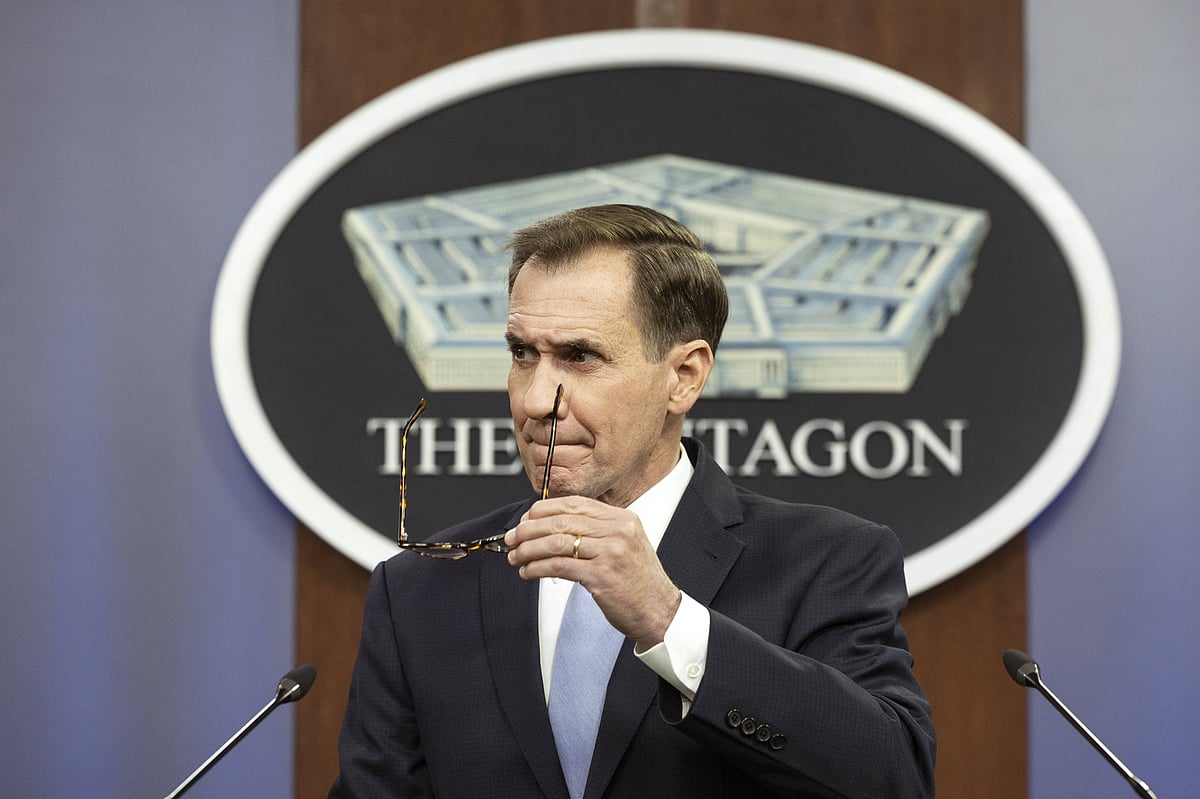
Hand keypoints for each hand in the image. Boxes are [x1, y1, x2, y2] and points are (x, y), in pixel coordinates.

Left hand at [505, 496, 680, 646]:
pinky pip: (559, 566)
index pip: (574, 504)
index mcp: (622, 518)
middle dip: (529, 529)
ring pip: (557, 542)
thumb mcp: (624, 544)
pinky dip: (537, 568)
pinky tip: (528, 572)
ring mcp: (610, 552)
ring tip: (515, 557)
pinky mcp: (601, 576)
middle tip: (512, 538)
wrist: (660, 612)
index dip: (544, 509)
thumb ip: (596, 531)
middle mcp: (617, 531)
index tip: (525, 519)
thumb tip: (552, 525)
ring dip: (529, 550)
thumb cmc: (638, 582)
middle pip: (562, 521)